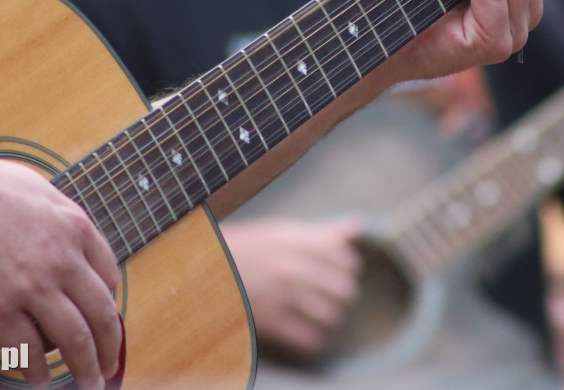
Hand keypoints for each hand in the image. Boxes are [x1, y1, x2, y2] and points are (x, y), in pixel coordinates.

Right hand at [0, 147, 120, 389]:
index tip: (104, 318)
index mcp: (75, 228)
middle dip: (110, 347)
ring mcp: (30, 286)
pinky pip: (27, 350)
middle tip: (110, 366)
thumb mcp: (39, 189)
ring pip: (73, 339)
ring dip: (85, 368)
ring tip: (89, 383)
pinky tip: (38, 381)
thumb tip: (72, 237)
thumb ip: (62, 217)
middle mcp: (62, 259)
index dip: (108, 302)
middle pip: (101, 314)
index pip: (109, 276)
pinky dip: (36, 371)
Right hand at [222, 216, 364, 357]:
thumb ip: (324, 231)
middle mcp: (290, 266)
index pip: (344, 257)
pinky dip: (312, 339)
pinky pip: (308, 338)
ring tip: (322, 313)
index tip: (341, 268)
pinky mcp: (269, 322)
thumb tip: (362, 224)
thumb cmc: (245, 249)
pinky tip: (308, 332)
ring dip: (329, 315)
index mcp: (293, 240)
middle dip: (342, 292)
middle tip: (334, 292)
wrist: (201, 272)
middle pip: (343, 287)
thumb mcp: (281, 232)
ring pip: (330, 314)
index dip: (347, 265)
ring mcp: (280, 295)